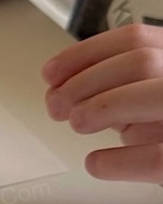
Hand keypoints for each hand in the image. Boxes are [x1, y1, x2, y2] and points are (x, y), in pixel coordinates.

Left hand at [42, 24, 162, 181]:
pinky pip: (156, 157)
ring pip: (156, 95)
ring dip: (104, 107)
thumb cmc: (158, 124)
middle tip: (57, 105)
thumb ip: (106, 90)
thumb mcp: (136, 100)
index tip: (51, 73)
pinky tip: (96, 163)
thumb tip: (60, 92)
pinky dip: (119, 162)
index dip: (85, 54)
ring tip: (77, 123)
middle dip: (87, 82)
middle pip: (141, 62)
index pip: (134, 39)